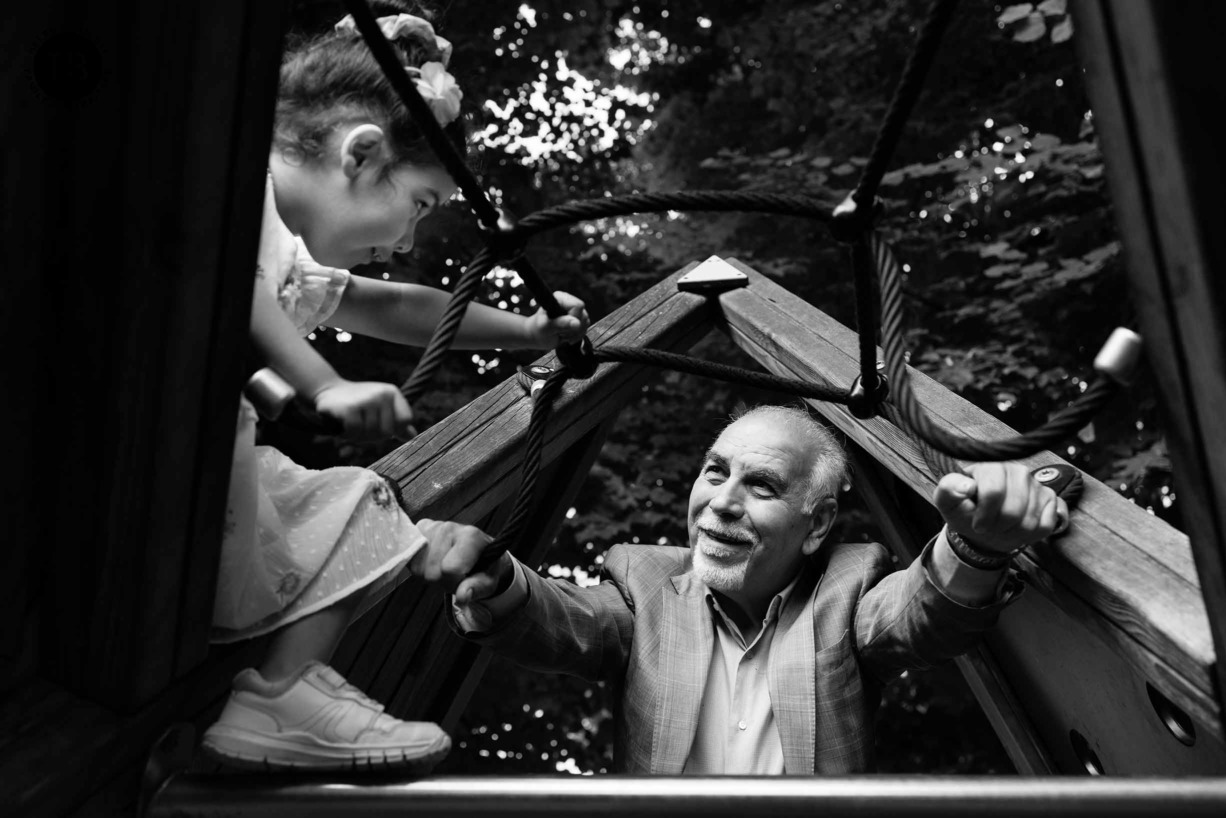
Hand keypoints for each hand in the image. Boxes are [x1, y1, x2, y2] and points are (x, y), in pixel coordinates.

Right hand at [313, 379, 413, 439]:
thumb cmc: (358, 403)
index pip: (405, 421)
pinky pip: (356, 434)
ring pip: (371, 435)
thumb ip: (396, 422)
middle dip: (373, 435)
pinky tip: (344, 425)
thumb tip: (412, 436)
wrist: (328, 390)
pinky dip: (348, 435)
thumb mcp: (380, 408)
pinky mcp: (350, 408)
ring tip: (352, 423)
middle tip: (361, 424)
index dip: (393, 429)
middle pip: (387, 433)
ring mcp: (366, 400)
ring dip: (359, 436)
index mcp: (392, 393)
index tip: (379, 424)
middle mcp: (382, 394)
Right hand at [409, 519, 510, 602]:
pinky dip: (420, 567)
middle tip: (455, 575)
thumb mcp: (489, 581)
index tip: (465, 578)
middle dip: (443, 581)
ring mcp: (432, 527)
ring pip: (419, 568)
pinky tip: (432, 561)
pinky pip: (408, 559)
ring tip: (445, 568)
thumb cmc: (484, 566)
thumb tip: (462, 596)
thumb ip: (478, 588)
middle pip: (433, 572)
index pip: (450, 569)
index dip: (455, 582)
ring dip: (430, 575)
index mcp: (471, 537)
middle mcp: (450, 527)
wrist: (476, 550)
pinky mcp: (418, 529)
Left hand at [523, 291, 589, 346]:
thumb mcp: (546, 328)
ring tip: (562, 335)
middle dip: (573, 329)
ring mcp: (574, 310)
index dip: (573, 319)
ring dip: (575, 333)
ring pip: (586, 321)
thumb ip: (560, 324)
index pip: (577, 306)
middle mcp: (568, 301)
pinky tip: (567, 337)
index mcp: (559, 298)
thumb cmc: (538, 330)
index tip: (561, 327)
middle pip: (583, 314)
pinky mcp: (577, 318)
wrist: (537, 336)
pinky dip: (577, 335)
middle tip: (560, 333)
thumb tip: (576, 323)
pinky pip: (586, 326)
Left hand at [933, 462, 1067, 553]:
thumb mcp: (947, 502)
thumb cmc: (965, 510)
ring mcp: (1036, 484)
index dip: (984, 516)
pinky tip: (1017, 527)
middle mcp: (1017, 470)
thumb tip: (966, 485)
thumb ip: (949, 489)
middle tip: (989, 527)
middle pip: (1013, 510)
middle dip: (998, 526)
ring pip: (1029, 521)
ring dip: (1012, 533)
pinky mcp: (1050, 499)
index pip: (993, 491)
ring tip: (1001, 528)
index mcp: (990, 466)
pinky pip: (1045, 525)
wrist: (983, 524)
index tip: (976, 524)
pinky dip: (1030, 535)